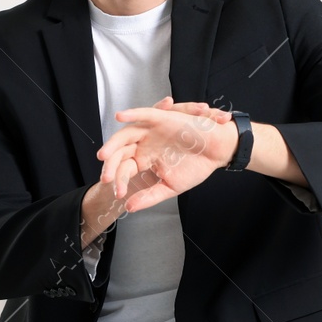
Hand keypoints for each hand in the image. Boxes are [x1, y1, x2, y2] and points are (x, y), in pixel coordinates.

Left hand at [96, 96, 236, 212]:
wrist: (217, 152)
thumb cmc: (196, 167)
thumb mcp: (170, 186)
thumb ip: (149, 196)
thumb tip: (129, 207)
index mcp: (144, 159)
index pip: (125, 168)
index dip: (119, 180)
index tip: (117, 194)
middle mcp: (144, 143)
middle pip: (120, 152)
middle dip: (111, 164)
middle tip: (105, 178)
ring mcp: (151, 130)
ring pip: (127, 134)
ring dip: (114, 143)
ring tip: (104, 155)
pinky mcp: (162, 118)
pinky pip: (144, 114)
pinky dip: (132, 114)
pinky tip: (120, 117)